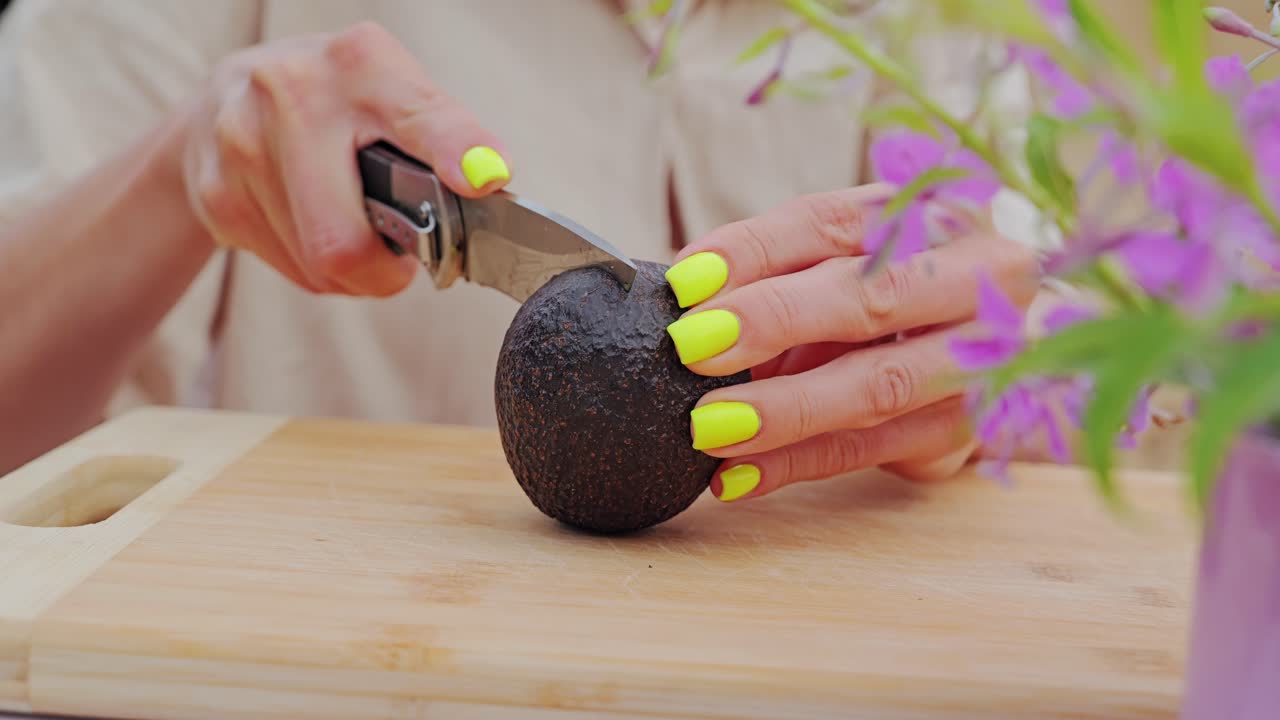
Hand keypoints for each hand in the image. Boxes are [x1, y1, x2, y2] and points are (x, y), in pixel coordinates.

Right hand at [179, 22, 510, 295]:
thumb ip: (444, 134)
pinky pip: (293, 271)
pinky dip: (317, 268)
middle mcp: (293, 94)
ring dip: (352, 271)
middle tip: (401, 257)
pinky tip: (311, 226)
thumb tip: (489, 179)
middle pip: (346, 240)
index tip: (483, 178)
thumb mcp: (393, 92)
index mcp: (360, 64)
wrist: (222, 97)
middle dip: (386, 272)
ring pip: (321, 267)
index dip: (455, 150)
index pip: (419, 115)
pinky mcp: (216, 194)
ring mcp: (244, 144)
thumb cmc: (333, 102)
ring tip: (351, 225)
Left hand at [663, 185, 1039, 501]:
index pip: (836, 221)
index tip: (686, 281)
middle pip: (873, 293)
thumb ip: (774, 274)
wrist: (972, 356)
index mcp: (933, 212)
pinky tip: (736, 475)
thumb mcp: (838, 264)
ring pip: (879, 384)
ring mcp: (981, 358)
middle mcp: (979, 276)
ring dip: (784, 409)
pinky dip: (796, 463)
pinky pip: (870, 449)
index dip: (757, 248)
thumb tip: (683, 296)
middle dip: (775, 319)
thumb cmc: (882, 294)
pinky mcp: (963, 429)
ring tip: (706, 426)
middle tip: (692, 345)